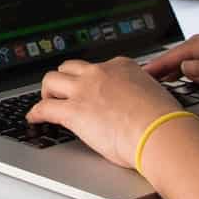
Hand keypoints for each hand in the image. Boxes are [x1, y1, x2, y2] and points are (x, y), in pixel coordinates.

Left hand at [27, 58, 180, 170]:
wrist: (160, 132)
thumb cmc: (163, 121)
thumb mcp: (154, 96)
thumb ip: (141, 95)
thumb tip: (141, 105)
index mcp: (122, 67)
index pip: (98, 66)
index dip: (90, 78)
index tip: (89, 87)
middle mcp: (100, 73)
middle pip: (70, 67)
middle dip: (64, 78)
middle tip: (62, 91)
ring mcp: (84, 90)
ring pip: (51, 80)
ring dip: (46, 91)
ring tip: (46, 101)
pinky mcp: (73, 111)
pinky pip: (44, 107)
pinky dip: (36, 113)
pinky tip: (34, 118)